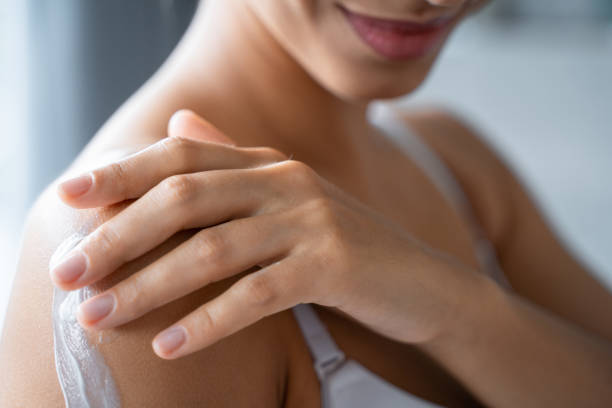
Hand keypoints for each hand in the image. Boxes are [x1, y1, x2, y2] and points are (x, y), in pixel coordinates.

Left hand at [50, 110, 483, 358]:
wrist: (419, 280)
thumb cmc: (341, 246)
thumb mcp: (284, 196)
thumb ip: (232, 159)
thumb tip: (178, 122)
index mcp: (268, 162)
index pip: (182, 154)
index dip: (122, 170)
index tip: (69, 194)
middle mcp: (285, 180)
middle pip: (185, 197)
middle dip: (118, 235)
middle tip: (68, 274)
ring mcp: (312, 219)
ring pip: (212, 249)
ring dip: (149, 285)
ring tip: (99, 316)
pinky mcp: (333, 263)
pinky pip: (256, 294)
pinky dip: (208, 321)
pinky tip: (169, 345)